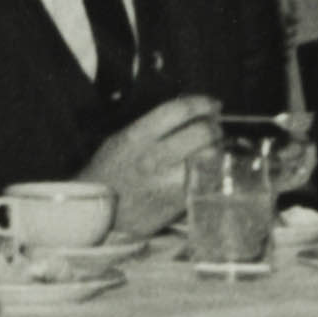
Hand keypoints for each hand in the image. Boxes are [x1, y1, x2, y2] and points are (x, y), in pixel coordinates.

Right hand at [87, 94, 221, 239]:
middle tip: (215, 130)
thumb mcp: (120, 140)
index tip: (212, 105)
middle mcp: (155, 157)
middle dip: (215, 128)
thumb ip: (151, 127)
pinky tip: (207, 169)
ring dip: (217, 150)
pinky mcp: (180, 201)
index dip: (202, 103)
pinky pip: (208, 179)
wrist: (99, 213)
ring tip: (212, 150)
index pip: (179, 110)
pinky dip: (212, 172)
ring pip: (211, 157)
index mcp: (137, 137)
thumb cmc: (108, 173)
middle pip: (203, 132)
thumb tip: (188, 114)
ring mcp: (170, 181)